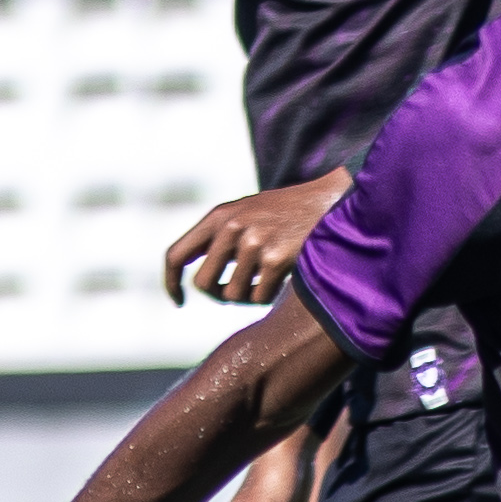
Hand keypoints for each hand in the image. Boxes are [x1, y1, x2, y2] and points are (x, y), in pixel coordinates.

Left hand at [160, 168, 350, 306]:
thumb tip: (200, 282)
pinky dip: (268, 296)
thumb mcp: (247, 213)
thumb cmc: (287, 212)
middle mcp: (231, 227)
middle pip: (203, 283)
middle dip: (217, 294)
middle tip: (237, 292)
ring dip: (247, 296)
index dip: (171, 283)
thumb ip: (221, 238)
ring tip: (265, 281)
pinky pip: (259, 297)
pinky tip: (281, 281)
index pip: (176, 255)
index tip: (179, 301)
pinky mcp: (276, 258)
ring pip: (232, 295)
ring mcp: (254, 242)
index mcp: (218, 217)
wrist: (329, 200)